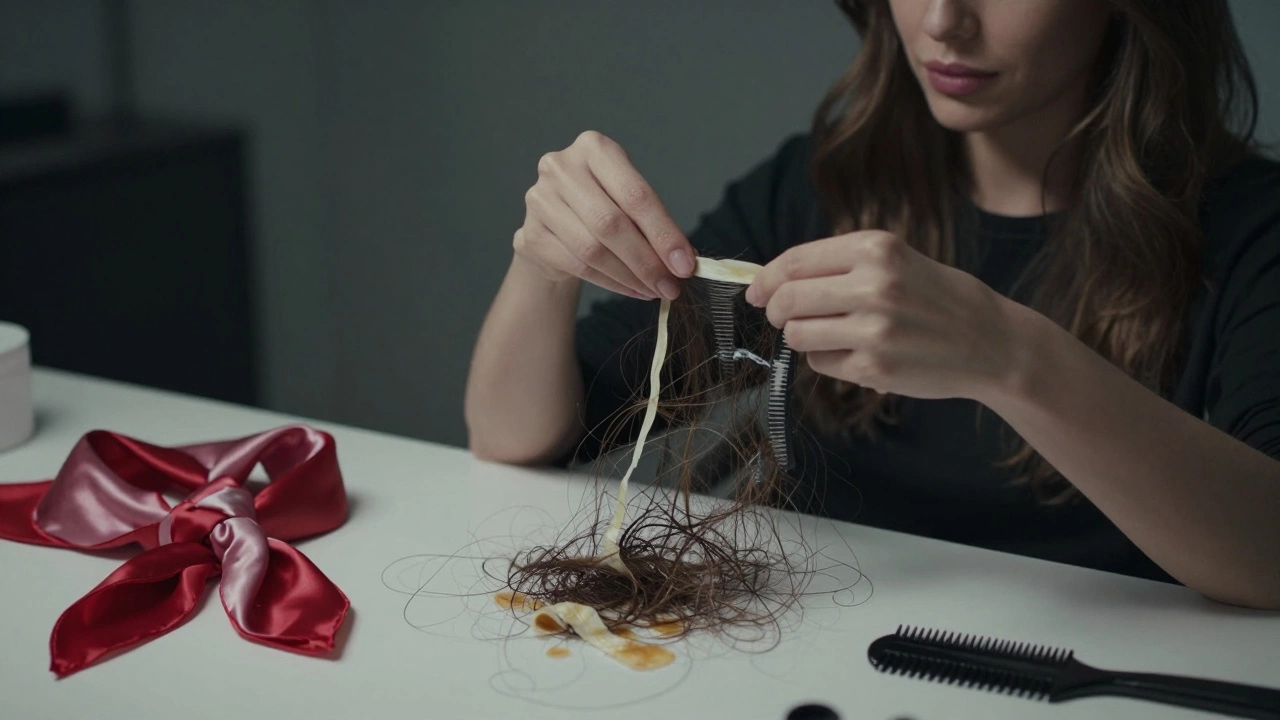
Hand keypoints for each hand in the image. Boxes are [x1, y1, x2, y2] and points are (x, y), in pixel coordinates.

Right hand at [513, 130, 695, 300]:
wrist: (555, 226)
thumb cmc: (602, 206)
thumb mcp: (628, 201)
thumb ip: (652, 224)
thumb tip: (681, 261)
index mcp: (594, 148)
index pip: (636, 195)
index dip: (664, 233)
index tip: (685, 264)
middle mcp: (562, 168)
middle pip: (611, 224)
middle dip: (646, 261)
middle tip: (670, 286)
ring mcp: (540, 200)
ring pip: (592, 250)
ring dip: (630, 276)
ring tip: (654, 290)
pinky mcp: (531, 234)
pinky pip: (577, 266)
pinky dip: (611, 283)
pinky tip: (631, 289)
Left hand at [744, 231, 1022, 399]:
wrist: (992, 342)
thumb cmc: (938, 298)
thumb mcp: (896, 260)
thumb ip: (839, 266)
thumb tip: (771, 280)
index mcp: (876, 249)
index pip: (794, 262)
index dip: (766, 278)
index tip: (757, 291)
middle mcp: (874, 284)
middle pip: (786, 299)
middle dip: (775, 311)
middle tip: (782, 317)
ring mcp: (874, 329)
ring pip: (797, 334)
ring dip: (803, 337)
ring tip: (832, 335)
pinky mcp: (874, 367)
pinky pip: (820, 363)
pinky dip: (829, 360)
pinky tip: (858, 355)